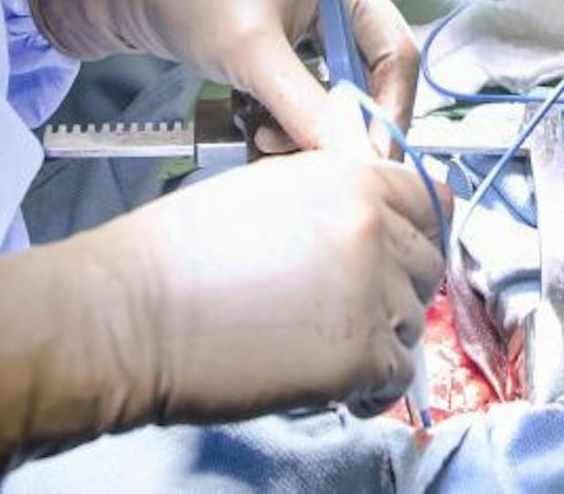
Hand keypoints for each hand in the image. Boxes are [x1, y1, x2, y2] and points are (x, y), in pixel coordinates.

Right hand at [0, 138, 447, 487]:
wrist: (133, 314)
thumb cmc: (180, 251)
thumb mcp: (270, 189)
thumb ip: (333, 192)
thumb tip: (373, 210)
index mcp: (353, 178)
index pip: (431, 201)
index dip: (415, 229)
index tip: (396, 252)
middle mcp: (374, 228)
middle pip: (428, 260)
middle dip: (398, 285)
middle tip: (350, 306)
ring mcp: (373, 293)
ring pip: (413, 319)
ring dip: (380, 334)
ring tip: (324, 343)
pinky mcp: (360, 356)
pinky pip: (396, 375)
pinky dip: (370, 385)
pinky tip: (333, 384)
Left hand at [29, 0, 419, 147]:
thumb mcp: (250, 52)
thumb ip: (303, 105)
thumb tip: (349, 156)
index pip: (397, 56)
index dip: (387, 113)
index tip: (367, 163)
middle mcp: (351, 1)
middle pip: (373, 81)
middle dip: (340, 125)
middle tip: (307, 163)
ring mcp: (327, 26)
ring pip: (343, 96)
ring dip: (310, 129)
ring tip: (264, 142)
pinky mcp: (302, 50)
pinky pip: (316, 97)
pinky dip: (293, 121)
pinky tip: (260, 129)